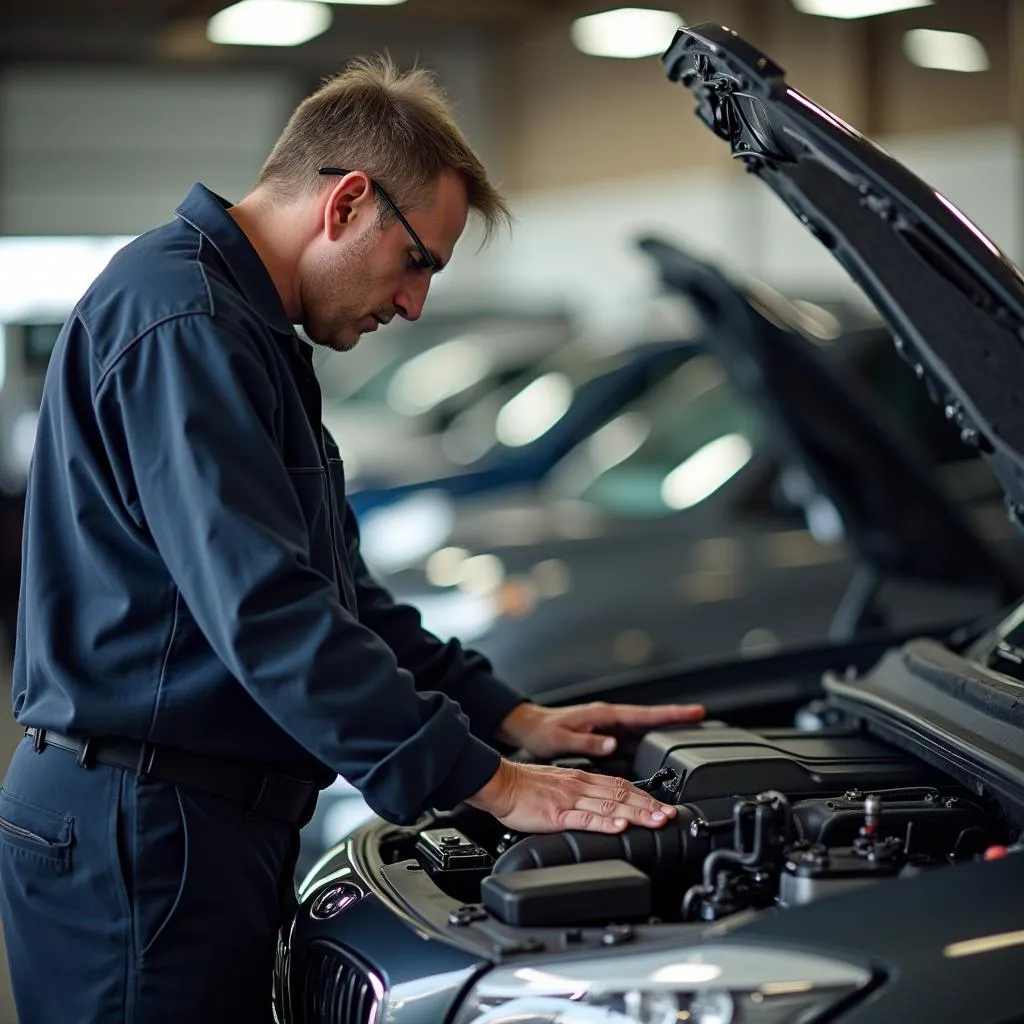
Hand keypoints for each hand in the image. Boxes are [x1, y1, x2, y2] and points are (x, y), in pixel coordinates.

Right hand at [466, 759, 677, 834]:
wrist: (500, 783)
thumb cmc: (525, 788)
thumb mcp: (560, 785)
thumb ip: (581, 794)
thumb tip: (602, 807)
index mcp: (581, 780)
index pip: (621, 785)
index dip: (645, 797)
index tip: (664, 807)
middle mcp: (580, 786)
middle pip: (622, 795)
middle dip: (649, 806)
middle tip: (671, 816)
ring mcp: (569, 800)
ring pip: (610, 806)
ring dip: (636, 814)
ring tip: (657, 821)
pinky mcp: (556, 814)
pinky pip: (584, 818)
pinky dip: (605, 823)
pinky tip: (619, 827)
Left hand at [495, 700, 704, 758]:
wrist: (528, 727)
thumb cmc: (542, 731)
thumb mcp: (561, 739)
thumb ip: (587, 743)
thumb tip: (612, 746)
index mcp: (603, 715)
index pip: (644, 715)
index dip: (670, 715)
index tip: (694, 712)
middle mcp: (609, 718)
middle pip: (650, 719)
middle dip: (676, 719)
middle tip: (702, 719)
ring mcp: (609, 727)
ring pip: (643, 728)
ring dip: (664, 731)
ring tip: (688, 736)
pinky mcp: (605, 736)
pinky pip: (632, 739)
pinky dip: (648, 742)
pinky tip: (658, 751)